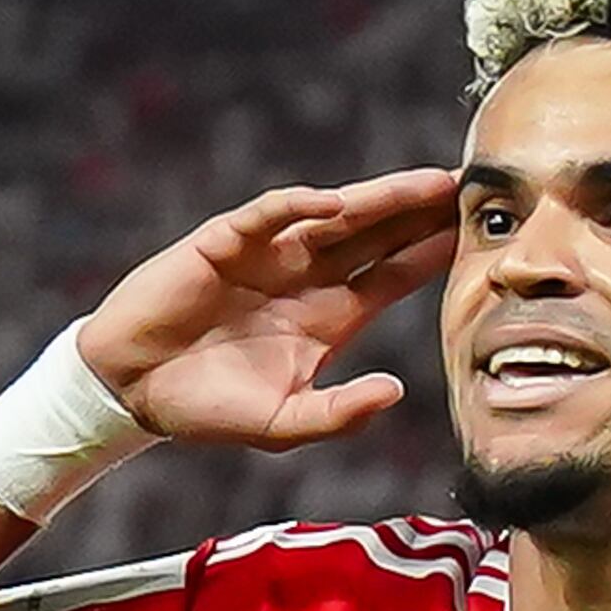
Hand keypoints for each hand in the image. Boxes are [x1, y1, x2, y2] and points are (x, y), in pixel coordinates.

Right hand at [74, 171, 460, 451]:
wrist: (132, 390)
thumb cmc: (207, 408)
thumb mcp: (282, 425)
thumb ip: (338, 414)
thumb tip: (397, 392)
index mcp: (329, 317)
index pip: (393, 275)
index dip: (432, 254)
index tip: (478, 236)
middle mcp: (306, 278)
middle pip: (377, 235)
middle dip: (420, 212)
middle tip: (471, 189)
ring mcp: (268, 255)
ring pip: (335, 217)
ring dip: (379, 200)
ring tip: (426, 184)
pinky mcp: (224, 242)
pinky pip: (268, 214)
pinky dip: (297, 205)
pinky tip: (331, 203)